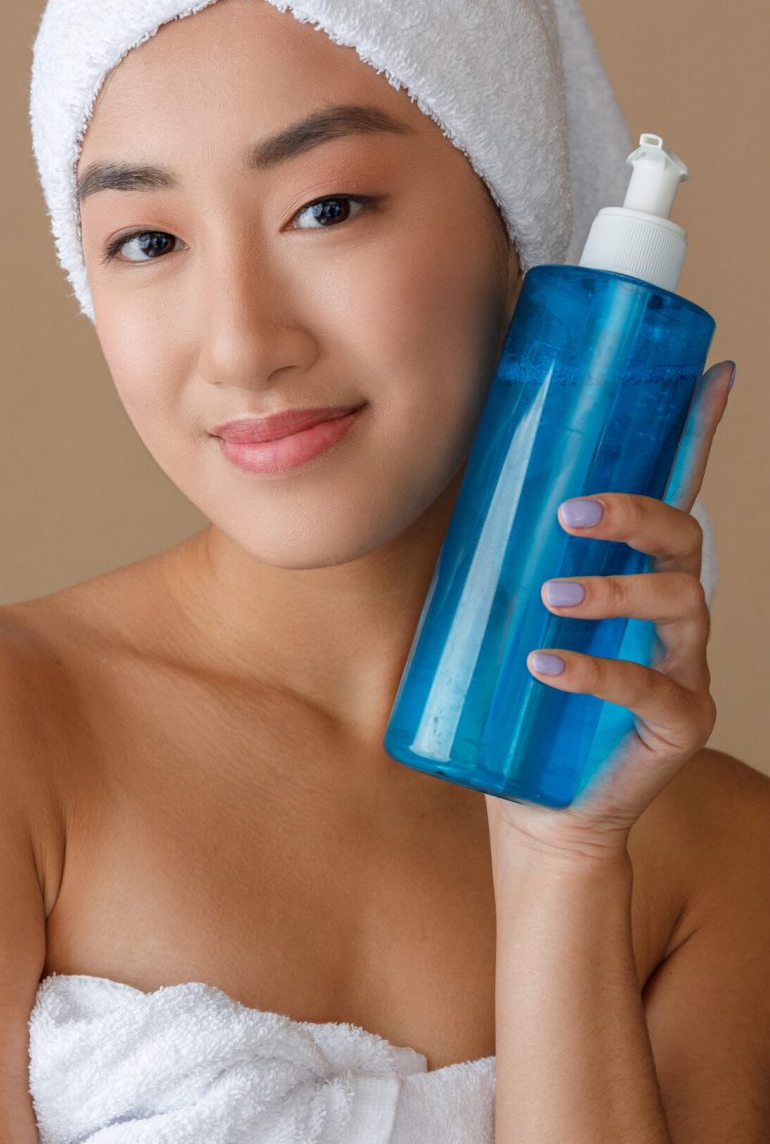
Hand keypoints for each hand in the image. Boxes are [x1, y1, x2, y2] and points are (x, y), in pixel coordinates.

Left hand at [484, 360, 735, 864]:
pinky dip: (597, 670)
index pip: (673, 495)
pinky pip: (652, 688)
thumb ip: (506, 563)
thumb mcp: (511, 617)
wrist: (536, 803)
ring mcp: (683, 667)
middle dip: (637, 514)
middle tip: (574, 513)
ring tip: (553, 598)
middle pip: (685, 539)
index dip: (698, 435)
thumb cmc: (523, 700)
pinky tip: (547, 664)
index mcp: (636, 577)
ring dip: (615, 591)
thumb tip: (465, 490)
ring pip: (681, 604)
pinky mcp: (680, 722)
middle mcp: (673, 613)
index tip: (713, 374)